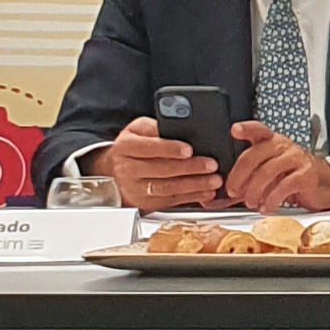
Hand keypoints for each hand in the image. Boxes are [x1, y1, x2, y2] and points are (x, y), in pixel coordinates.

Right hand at [103, 117, 224, 212]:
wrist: (115, 171)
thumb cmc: (132, 147)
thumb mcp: (138, 130)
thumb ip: (156, 127)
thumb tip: (181, 127)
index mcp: (126, 146)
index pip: (148, 147)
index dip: (169, 148)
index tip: (189, 149)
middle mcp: (128, 169)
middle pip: (161, 169)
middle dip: (189, 168)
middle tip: (211, 165)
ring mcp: (136, 188)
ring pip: (167, 188)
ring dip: (194, 185)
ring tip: (214, 180)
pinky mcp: (146, 202)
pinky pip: (171, 201)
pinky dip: (192, 197)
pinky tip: (207, 192)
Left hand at [223, 123, 329, 213]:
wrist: (325, 184)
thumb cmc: (293, 177)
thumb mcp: (269, 173)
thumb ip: (247, 180)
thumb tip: (221, 196)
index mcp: (272, 142)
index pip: (259, 130)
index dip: (247, 129)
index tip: (235, 131)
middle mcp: (284, 146)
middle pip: (255, 155)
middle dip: (240, 176)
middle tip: (233, 191)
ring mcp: (297, 158)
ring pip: (268, 171)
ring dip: (254, 190)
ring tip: (250, 203)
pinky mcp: (307, 174)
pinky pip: (285, 185)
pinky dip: (272, 199)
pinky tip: (267, 207)